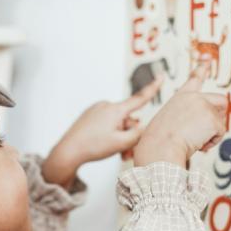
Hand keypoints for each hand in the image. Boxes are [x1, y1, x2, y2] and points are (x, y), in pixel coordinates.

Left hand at [41, 76, 162, 187]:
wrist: (68, 151)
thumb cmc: (93, 147)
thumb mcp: (121, 143)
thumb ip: (138, 135)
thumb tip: (143, 127)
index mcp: (115, 110)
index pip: (140, 98)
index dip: (153, 88)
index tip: (162, 76)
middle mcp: (106, 106)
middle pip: (128, 119)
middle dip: (130, 134)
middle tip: (126, 153)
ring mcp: (97, 110)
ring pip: (117, 123)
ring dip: (120, 137)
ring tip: (117, 153)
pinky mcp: (90, 116)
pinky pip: (106, 123)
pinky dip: (110, 134)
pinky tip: (105, 145)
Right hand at [133, 62, 226, 167]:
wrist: (159, 148)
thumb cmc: (159, 142)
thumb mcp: (168, 122)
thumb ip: (185, 117)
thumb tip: (200, 125)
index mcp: (180, 97)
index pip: (194, 78)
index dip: (203, 66)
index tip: (208, 57)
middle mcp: (194, 97)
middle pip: (221, 100)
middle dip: (219, 116)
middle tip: (206, 130)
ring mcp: (204, 106)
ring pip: (221, 121)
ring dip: (212, 133)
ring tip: (193, 140)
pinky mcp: (212, 119)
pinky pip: (221, 133)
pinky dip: (212, 142)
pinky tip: (197, 144)